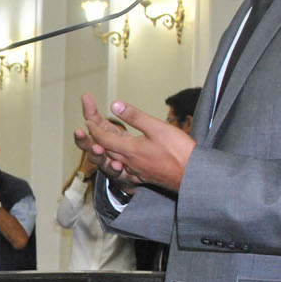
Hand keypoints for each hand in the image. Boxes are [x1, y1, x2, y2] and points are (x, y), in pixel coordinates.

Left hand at [76, 94, 195, 193]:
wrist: (192, 176)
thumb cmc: (178, 152)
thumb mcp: (157, 128)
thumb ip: (135, 117)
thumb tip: (114, 104)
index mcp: (130, 150)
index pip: (103, 138)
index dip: (94, 127)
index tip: (88, 119)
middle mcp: (129, 162)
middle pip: (105, 148)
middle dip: (95, 137)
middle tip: (90, 127)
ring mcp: (136, 170)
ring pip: (114, 158)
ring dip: (105, 148)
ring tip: (101, 139)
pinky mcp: (144, 175)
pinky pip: (125, 166)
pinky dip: (118, 158)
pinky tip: (121, 156)